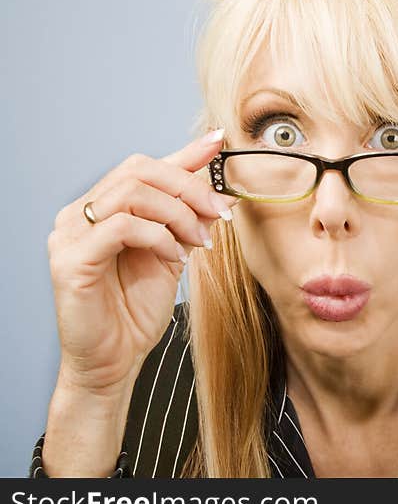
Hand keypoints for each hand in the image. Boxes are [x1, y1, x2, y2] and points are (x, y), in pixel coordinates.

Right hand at [46, 128, 237, 396]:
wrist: (113, 360)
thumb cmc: (135, 309)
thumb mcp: (172, 252)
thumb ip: (186, 218)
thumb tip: (220, 189)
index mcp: (101, 208)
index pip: (143, 167)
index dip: (184, 154)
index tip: (219, 143)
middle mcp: (80, 214)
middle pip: (140, 171)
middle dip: (190, 188)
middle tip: (220, 212)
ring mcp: (70, 235)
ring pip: (132, 194)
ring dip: (179, 214)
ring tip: (200, 242)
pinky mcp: (71, 261)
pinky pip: (122, 227)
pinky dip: (158, 237)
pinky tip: (175, 257)